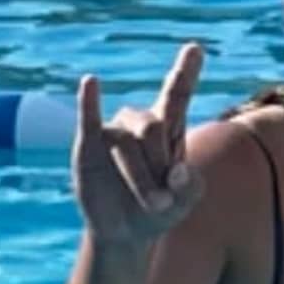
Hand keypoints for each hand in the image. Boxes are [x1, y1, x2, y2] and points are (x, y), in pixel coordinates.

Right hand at [68, 42, 204, 261]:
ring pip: (128, 144)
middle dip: (161, 167)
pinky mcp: (88, 146)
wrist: (124, 235)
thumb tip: (178, 172)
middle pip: (153, 128)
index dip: (186, 71)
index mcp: (168, 128)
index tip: (195, 48)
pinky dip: (89, 101)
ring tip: (154, 204)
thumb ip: (191, 187)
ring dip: (142, 179)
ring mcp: (113, 132)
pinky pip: (88, 120)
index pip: (177, 94)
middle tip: (166, 200)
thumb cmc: (158, 210)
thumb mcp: (185, 203)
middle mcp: (139, 123)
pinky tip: (90, 83)